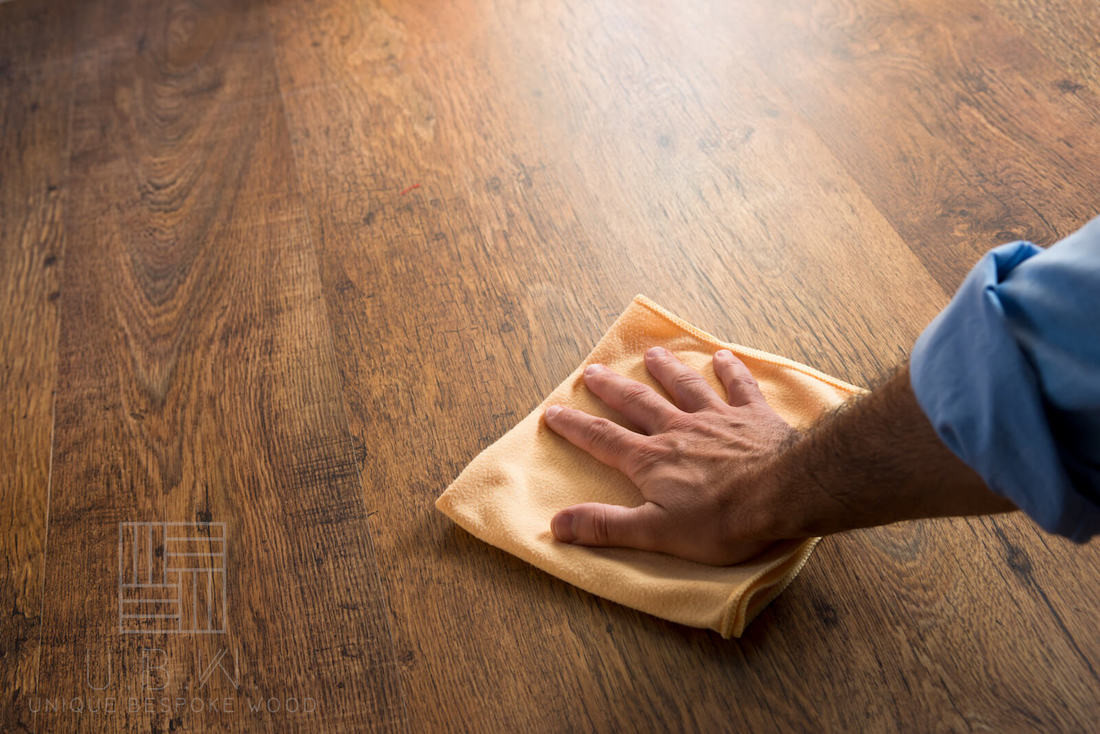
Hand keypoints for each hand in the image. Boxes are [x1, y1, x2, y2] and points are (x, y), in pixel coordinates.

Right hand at [543, 346, 797, 564]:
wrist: (785, 493)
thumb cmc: (721, 520)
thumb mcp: (655, 533)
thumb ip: (606, 526)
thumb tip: (556, 524)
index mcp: (652, 460)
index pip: (603, 439)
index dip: (575, 426)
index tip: (553, 411)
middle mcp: (679, 430)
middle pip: (638, 403)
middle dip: (612, 388)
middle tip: (592, 371)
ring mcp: (717, 419)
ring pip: (685, 387)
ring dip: (667, 369)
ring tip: (653, 354)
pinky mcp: (754, 417)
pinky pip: (739, 387)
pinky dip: (730, 371)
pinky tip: (723, 357)